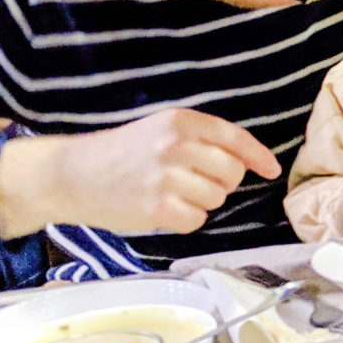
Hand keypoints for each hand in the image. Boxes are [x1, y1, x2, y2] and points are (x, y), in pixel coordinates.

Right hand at [0, 109, 280, 238]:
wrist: (71, 175)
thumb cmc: (119, 155)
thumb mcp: (158, 129)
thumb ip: (199, 139)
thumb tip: (245, 160)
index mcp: (179, 122)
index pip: (235, 139)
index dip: (258, 157)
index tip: (270, 170)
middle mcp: (176, 146)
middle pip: (232, 173)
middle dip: (220, 182)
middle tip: (193, 182)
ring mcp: (167, 178)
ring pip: (216, 199)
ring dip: (200, 202)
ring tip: (169, 193)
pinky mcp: (158, 208)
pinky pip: (197, 220)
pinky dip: (185, 220)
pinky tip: (162, 210)